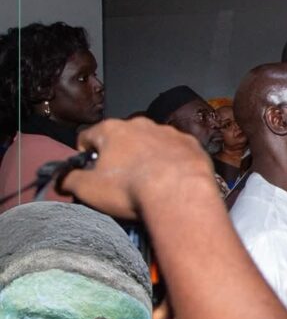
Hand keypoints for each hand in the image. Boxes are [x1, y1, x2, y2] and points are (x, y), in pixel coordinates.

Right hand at [61, 118, 217, 219]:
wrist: (181, 194)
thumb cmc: (130, 189)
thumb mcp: (88, 189)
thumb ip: (69, 180)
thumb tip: (62, 179)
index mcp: (112, 129)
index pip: (87, 137)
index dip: (85, 156)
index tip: (90, 173)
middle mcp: (141, 124)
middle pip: (122, 138)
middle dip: (119, 156)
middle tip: (122, 181)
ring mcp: (170, 132)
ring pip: (152, 143)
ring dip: (147, 157)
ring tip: (150, 182)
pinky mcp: (192, 144)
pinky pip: (177, 151)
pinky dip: (172, 162)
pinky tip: (173, 179)